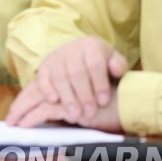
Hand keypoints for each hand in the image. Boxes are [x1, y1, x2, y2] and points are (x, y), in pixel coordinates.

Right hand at [6, 37, 126, 125]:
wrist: (81, 55)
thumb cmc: (101, 64)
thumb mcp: (114, 61)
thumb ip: (118, 65)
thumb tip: (116, 70)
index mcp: (91, 45)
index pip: (95, 64)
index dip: (99, 84)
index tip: (103, 102)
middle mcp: (71, 48)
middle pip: (76, 72)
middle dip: (83, 95)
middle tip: (90, 113)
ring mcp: (56, 57)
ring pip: (59, 76)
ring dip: (67, 97)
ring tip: (75, 115)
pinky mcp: (44, 66)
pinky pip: (43, 77)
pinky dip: (47, 89)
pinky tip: (54, 101)